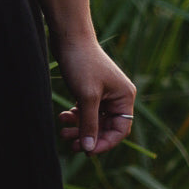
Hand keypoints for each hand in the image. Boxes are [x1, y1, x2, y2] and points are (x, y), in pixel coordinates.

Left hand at [53, 33, 136, 156]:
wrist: (69, 37)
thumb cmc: (82, 64)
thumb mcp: (87, 97)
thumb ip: (89, 124)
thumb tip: (88, 149)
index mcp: (125, 97)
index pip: (120, 130)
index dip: (104, 143)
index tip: (86, 151)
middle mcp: (117, 96)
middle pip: (106, 127)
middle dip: (88, 136)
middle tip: (70, 144)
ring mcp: (104, 92)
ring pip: (94, 120)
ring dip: (79, 127)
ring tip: (63, 131)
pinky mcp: (90, 88)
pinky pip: (86, 110)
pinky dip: (76, 116)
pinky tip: (64, 116)